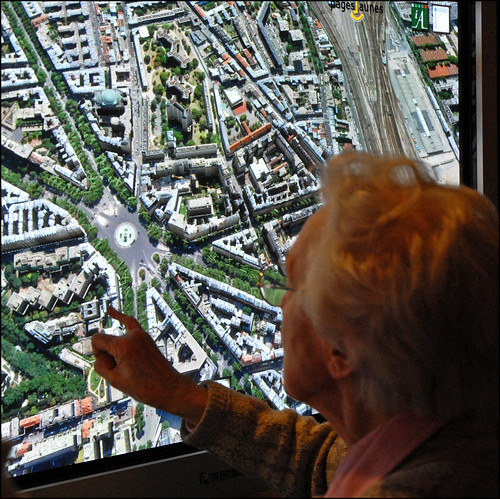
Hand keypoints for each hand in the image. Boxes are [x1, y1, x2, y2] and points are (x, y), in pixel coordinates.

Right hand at [91, 306, 206, 424]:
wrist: (168, 387)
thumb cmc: (144, 386)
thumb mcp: (114, 380)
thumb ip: (100, 365)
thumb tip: (99, 355)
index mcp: (124, 344)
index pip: (97, 339)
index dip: (98, 354)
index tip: (109, 366)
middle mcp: (133, 335)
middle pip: (107, 340)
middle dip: (109, 355)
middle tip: (126, 371)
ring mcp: (141, 334)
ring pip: (117, 338)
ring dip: (116, 350)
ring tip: (128, 365)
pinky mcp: (145, 337)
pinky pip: (130, 322)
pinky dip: (120, 316)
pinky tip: (110, 310)